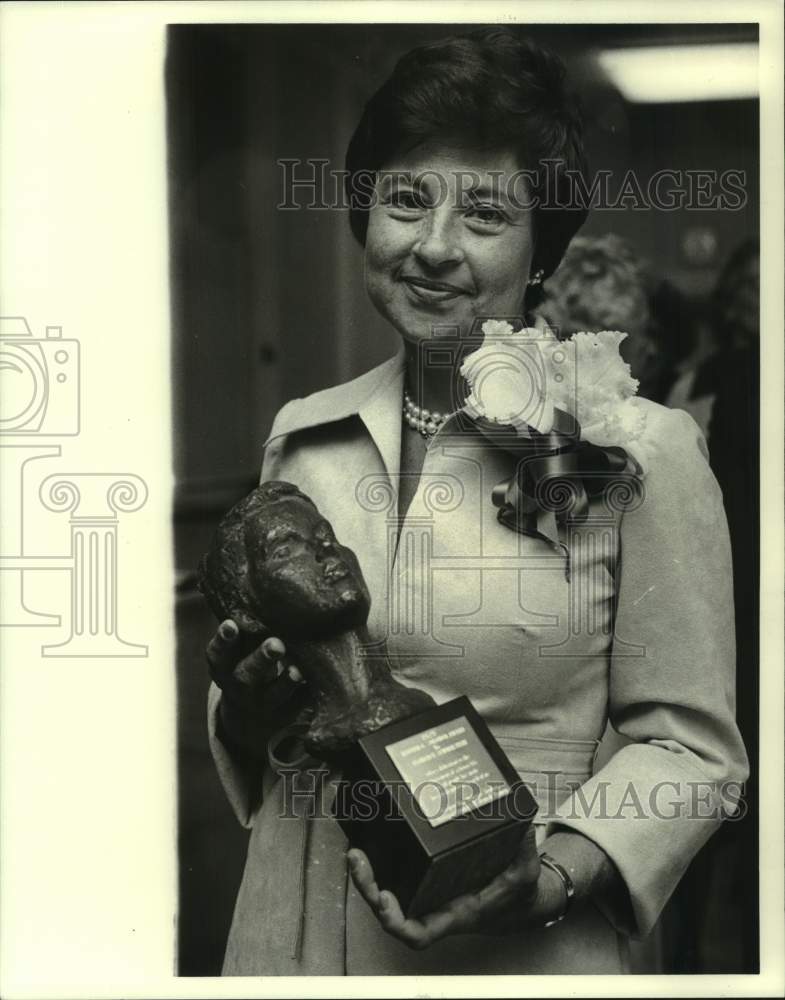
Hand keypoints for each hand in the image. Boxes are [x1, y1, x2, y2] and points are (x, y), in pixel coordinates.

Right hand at [206, 618, 305, 754]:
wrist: (250, 718)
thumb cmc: (246, 665)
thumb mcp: (238, 651)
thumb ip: (246, 627)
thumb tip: (256, 581)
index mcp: (224, 667)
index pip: (218, 653)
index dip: (223, 640)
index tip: (231, 624)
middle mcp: (240, 687)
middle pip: (247, 674)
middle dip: (261, 658)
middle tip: (276, 643)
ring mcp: (263, 704)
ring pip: (274, 695)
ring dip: (286, 682)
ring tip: (298, 670)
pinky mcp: (285, 716)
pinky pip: (298, 707)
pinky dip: (307, 696)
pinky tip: (318, 684)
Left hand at [347, 825, 565, 948]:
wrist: (517, 899)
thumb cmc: (516, 891)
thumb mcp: (525, 871)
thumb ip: (522, 847)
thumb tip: (520, 822)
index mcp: (455, 914)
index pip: (419, 932)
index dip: (396, 921)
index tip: (384, 897)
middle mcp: (435, 907)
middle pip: (391, 912)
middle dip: (368, 889)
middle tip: (357, 860)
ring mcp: (427, 894)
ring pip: (387, 896)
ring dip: (367, 878)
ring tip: (355, 852)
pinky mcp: (425, 878)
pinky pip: (396, 878)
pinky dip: (380, 867)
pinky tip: (370, 846)